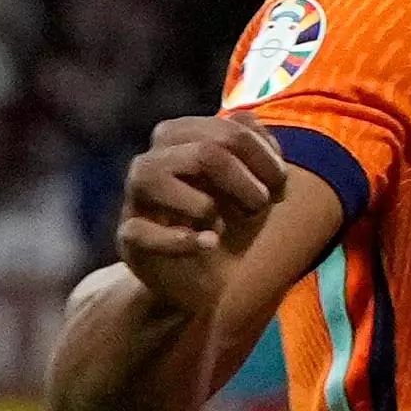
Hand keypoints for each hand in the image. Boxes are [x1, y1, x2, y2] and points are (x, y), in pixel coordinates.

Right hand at [116, 115, 288, 316]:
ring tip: (223, 226)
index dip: (266, 159)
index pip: (231, 130)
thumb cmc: (229, 223)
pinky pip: (140, 231)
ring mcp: (136, 198)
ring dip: (207, 206)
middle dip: (244, 184)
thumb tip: (254, 131)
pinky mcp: (129, 237)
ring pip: (155, 175)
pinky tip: (207, 244)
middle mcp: (154, 159)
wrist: (205, 280)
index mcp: (183, 138)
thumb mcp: (255, 186)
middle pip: (204, 151)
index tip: (280, 188)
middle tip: (258, 209)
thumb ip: (260, 151)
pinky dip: (180, 241)